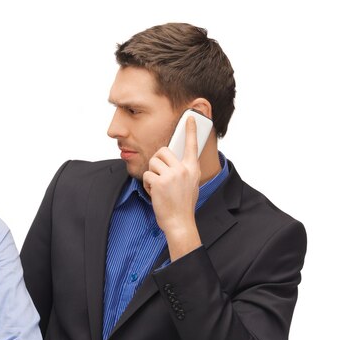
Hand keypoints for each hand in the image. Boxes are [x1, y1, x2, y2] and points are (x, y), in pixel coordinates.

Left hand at [143, 116, 201, 259]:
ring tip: (158, 186)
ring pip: (153, 162)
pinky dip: (147, 185)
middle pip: (163, 151)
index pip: (192, 145)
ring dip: (151, 174)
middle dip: (156, 161)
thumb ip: (184, 170)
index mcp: (192, 169)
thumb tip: (173, 160)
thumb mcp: (190, 184)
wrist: (179, 222)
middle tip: (159, 174)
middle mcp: (184, 169)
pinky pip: (146, 175)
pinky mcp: (160, 182)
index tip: (191, 117)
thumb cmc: (182, 204)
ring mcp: (172, 175)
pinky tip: (154, 193)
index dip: (191, 130)